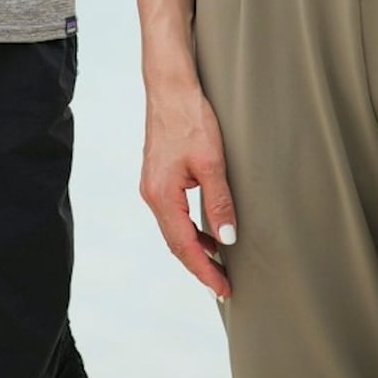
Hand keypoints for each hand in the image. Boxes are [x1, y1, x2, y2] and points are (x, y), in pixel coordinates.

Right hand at [139, 77, 236, 297]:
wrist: (170, 89)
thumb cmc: (189, 119)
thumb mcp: (212, 163)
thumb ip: (219, 203)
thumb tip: (226, 240)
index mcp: (162, 195)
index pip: (184, 246)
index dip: (204, 270)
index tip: (222, 288)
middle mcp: (151, 195)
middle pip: (175, 243)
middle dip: (199, 265)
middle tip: (223, 285)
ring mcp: (152, 187)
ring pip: (173, 230)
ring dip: (195, 248)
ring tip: (219, 263)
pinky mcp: (158, 178)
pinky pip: (173, 215)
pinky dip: (189, 229)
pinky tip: (206, 231)